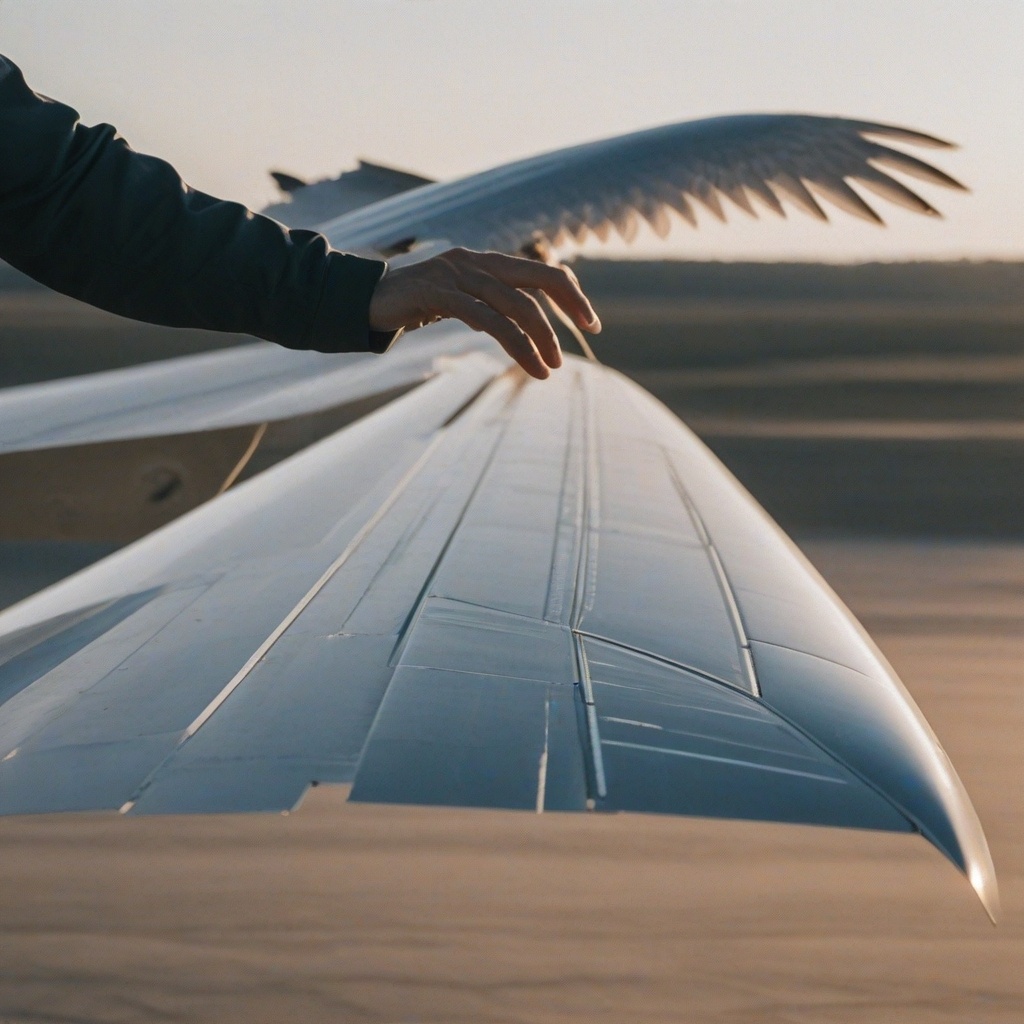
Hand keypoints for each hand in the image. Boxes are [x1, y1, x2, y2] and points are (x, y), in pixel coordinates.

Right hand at [368, 247, 600, 378]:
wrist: (363, 299)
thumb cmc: (412, 304)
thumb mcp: (457, 300)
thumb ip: (486, 304)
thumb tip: (516, 323)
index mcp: (485, 262)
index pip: (541, 271)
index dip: (571, 293)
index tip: (591, 321)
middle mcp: (476, 262)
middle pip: (538, 278)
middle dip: (571, 305)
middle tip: (591, 332)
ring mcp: (457, 274)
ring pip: (515, 304)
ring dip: (541, 338)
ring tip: (552, 368)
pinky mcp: (439, 293)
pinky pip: (487, 320)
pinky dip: (516, 345)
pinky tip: (531, 366)